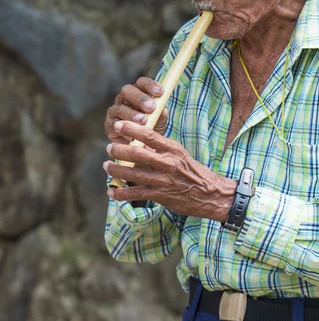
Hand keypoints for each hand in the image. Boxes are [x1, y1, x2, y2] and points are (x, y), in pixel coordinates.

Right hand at [104, 77, 167, 143]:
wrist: (142, 145)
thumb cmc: (152, 126)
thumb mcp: (160, 119)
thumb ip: (161, 112)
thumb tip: (162, 107)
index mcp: (138, 92)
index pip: (141, 82)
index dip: (150, 85)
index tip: (160, 92)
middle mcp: (124, 98)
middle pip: (127, 90)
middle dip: (140, 98)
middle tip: (151, 107)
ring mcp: (115, 110)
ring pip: (120, 108)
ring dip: (132, 114)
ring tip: (143, 121)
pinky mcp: (109, 124)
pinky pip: (114, 123)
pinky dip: (124, 128)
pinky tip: (132, 134)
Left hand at [104, 121, 236, 221]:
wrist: (210, 193)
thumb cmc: (193, 171)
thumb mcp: (179, 154)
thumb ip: (161, 148)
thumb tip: (140, 141)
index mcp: (172, 149)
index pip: (149, 135)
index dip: (131, 129)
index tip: (118, 125)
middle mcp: (167, 163)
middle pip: (137, 154)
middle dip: (119, 150)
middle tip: (109, 147)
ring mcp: (163, 180)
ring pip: (133, 174)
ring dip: (116, 171)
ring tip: (107, 166)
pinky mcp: (160, 196)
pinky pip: (136, 194)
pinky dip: (121, 194)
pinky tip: (112, 192)